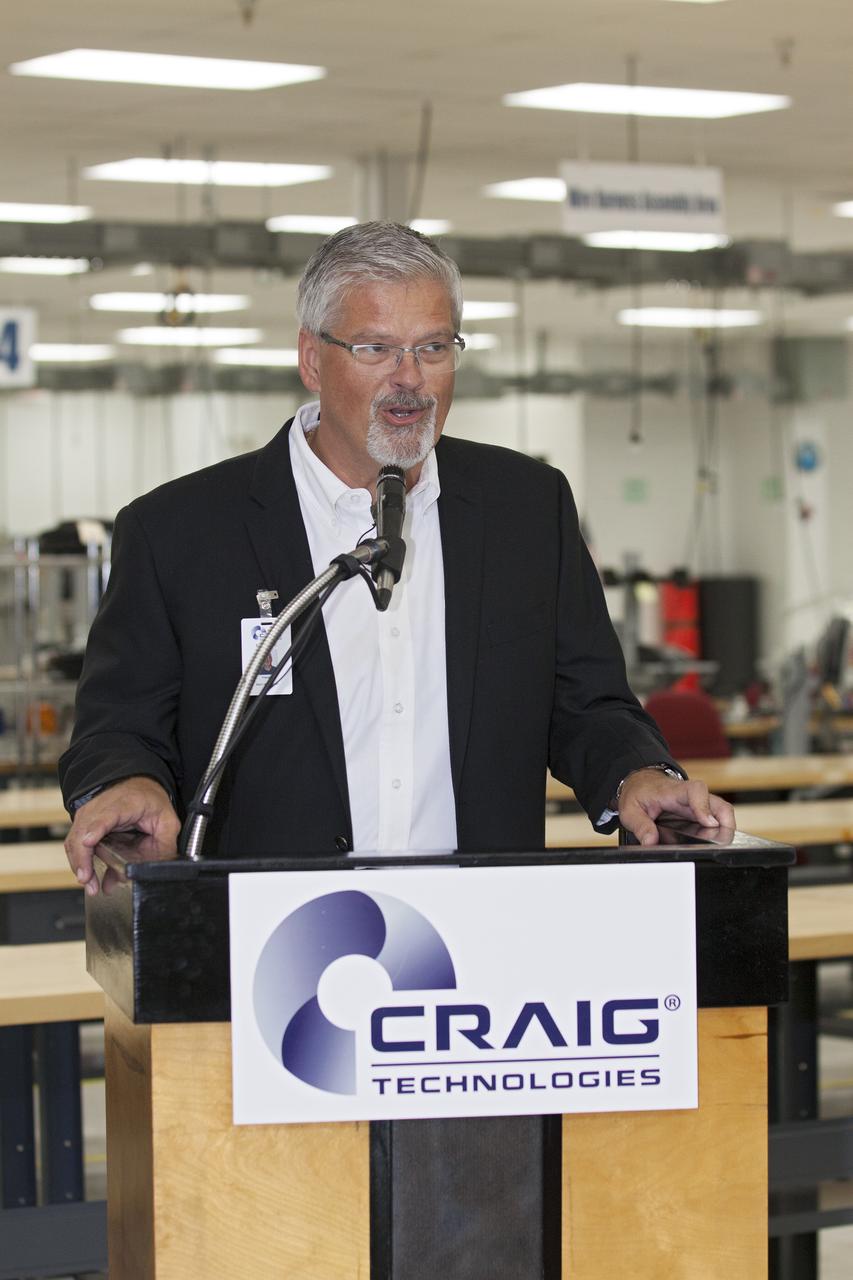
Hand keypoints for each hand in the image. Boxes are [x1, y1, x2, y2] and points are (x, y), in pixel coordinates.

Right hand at [64, 777, 179, 896]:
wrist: (136, 782)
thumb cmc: (148, 798)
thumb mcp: (166, 818)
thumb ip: (165, 842)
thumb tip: (158, 868)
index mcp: (124, 803)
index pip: (105, 815)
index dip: (96, 829)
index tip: (88, 841)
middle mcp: (100, 807)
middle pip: (83, 832)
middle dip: (83, 858)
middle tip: (88, 880)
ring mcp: (89, 815)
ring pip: (75, 841)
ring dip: (79, 864)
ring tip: (90, 885)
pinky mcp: (84, 824)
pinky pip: (76, 844)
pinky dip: (79, 861)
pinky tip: (89, 876)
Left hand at [617, 769, 735, 847]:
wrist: (640, 783)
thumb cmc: (638, 793)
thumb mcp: (630, 810)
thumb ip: (640, 826)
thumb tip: (650, 841)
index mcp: (673, 791)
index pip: (696, 791)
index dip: (704, 806)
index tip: (708, 823)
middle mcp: (691, 796)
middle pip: (719, 804)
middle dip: (726, 823)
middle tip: (721, 842)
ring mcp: (698, 805)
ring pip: (722, 812)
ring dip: (725, 828)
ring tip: (716, 845)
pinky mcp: (700, 813)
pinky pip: (717, 820)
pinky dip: (719, 831)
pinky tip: (711, 843)